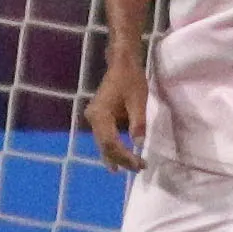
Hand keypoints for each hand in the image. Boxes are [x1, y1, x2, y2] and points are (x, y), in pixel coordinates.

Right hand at [79, 44, 148, 173]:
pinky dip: (113, 147)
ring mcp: (94, 117)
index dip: (124, 156)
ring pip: (102, 143)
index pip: (110, 143)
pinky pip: (104, 137)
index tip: (139, 163)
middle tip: (137, 168)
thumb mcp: (138, 101)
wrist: (121, 62)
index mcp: (100, 114)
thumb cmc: (130, 79)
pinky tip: (120, 157)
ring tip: (129, 167)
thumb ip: (137, 123)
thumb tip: (138, 145)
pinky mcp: (98, 116)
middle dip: (120, 159)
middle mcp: (93, 118)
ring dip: (116, 156)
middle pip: (104, 146)